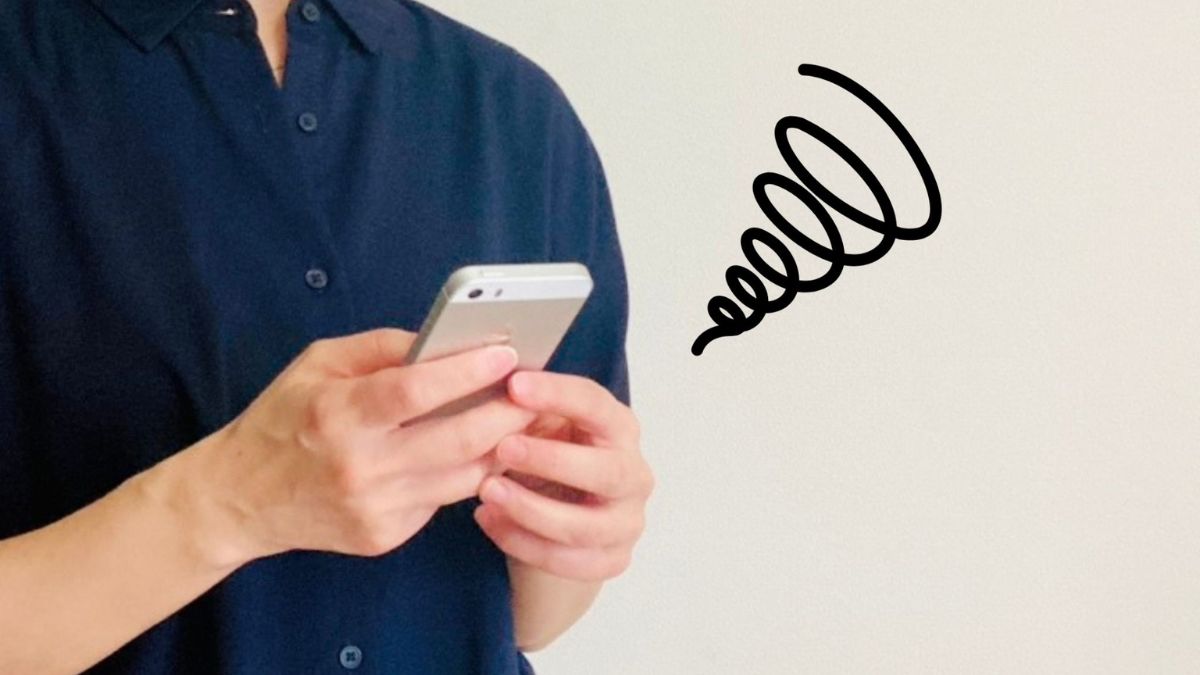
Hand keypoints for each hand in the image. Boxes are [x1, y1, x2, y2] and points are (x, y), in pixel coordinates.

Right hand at [180, 328, 536, 565]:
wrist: (240, 499)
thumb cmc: (282, 420)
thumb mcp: (317, 364)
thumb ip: (381, 348)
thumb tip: (444, 339)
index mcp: (337, 414)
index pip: (414, 391)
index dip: (466, 371)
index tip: (506, 354)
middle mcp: (359, 465)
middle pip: (456, 439)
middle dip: (508, 413)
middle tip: (537, 391)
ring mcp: (375, 507)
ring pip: (463, 476)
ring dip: (502, 446)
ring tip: (526, 419)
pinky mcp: (384, 535)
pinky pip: (443, 501)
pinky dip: (467, 474)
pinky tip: (484, 452)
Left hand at [473, 371, 653, 581]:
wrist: (556, 515)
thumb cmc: (546, 457)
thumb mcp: (539, 426)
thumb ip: (526, 409)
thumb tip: (494, 380)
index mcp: (619, 428)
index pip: (597, 405)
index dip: (557, 394)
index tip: (513, 386)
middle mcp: (634, 474)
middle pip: (606, 471)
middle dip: (552, 460)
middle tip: (503, 449)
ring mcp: (627, 522)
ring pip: (584, 526)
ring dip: (530, 509)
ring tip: (485, 492)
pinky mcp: (612, 559)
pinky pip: (568, 561)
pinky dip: (522, 543)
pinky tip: (489, 520)